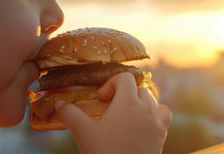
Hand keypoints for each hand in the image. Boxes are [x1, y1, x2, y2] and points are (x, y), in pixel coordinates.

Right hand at [54, 72, 171, 153]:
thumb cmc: (103, 153)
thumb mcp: (83, 132)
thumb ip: (70, 113)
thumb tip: (59, 103)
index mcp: (129, 102)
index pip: (125, 78)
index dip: (110, 83)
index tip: (100, 99)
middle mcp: (147, 109)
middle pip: (139, 89)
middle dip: (124, 94)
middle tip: (109, 108)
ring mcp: (156, 123)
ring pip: (154, 101)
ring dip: (140, 103)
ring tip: (126, 115)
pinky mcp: (161, 137)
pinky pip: (164, 116)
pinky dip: (155, 115)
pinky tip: (142, 125)